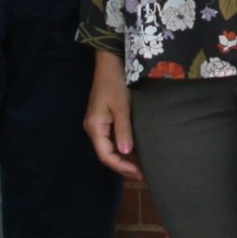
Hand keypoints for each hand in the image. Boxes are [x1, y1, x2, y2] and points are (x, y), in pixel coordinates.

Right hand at [84, 51, 141, 178]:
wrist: (109, 62)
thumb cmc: (115, 82)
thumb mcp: (121, 107)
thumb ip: (124, 130)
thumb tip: (126, 153)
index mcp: (94, 127)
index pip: (106, 156)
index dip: (122, 167)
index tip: (139, 174)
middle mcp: (94, 128)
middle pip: (107, 154)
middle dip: (124, 166)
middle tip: (143, 175)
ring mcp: (98, 124)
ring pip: (110, 147)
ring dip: (125, 158)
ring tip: (142, 167)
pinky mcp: (104, 118)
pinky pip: (112, 138)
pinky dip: (124, 147)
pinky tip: (136, 151)